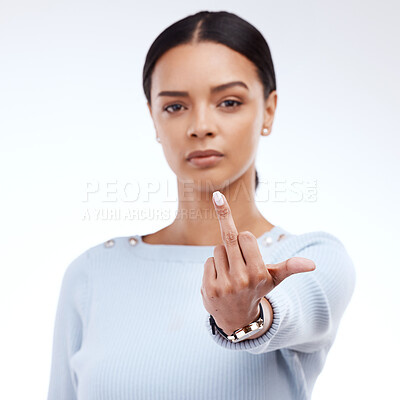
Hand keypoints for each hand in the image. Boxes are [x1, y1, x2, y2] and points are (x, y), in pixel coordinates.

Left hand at [200, 191, 315, 334]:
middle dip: (230, 237)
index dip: (245, 239)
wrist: (237, 319)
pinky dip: (213, 267)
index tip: (247, 246)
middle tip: (229, 233)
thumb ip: (290, 267)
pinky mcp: (209, 288)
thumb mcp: (275, 279)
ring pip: (218, 250)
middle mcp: (242, 279)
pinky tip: (220, 279)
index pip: (245, 236)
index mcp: (259, 273)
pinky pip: (208, 262)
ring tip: (230, 272)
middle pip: (229, 238)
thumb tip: (312, 265)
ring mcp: (224, 285)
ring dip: (223, 256)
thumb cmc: (257, 290)